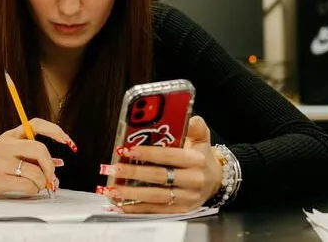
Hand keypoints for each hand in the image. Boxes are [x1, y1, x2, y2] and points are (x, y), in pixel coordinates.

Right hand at [0, 118, 72, 199]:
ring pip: (35, 171)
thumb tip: (58, 163)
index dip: (55, 130)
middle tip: (51, 176)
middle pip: (40, 149)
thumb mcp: (6, 153)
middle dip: (50, 166)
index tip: (67, 141)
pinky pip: (27, 185)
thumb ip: (30, 156)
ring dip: (41, 183)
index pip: (35, 124)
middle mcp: (7, 145)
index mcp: (10, 136)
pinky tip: (28, 189)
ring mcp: (2, 162)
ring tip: (37, 186)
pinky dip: (33, 190)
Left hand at [98, 116, 221, 213]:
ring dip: (131, 194)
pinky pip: (156, 211)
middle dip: (133, 173)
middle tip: (114, 169)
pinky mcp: (180, 211)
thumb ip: (195, 126)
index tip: (128, 151)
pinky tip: (121, 205)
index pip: (169, 156)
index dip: (148, 154)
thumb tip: (184, 116)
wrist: (216, 182)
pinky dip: (137, 208)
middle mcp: (193, 180)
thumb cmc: (202, 157)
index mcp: (196, 160)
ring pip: (155, 197)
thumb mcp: (202, 138)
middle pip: (159, 177)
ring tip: (112, 189)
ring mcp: (186, 198)